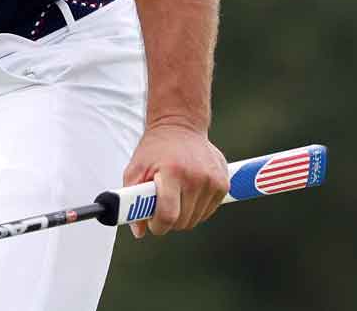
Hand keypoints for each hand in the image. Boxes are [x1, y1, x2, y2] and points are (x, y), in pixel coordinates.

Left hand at [121, 123, 226, 237]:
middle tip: (160, 207)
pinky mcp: (224, 183)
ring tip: (174, 196)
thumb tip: (139, 231)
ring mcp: (213, 181)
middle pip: (183, 221)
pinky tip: (188, 192)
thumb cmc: (155, 148)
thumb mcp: (136, 168)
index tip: (153, 223)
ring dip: (183, 215)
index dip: (158, 225)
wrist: (180, 125)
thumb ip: (132, 199)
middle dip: (169, 221)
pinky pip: (208, 211)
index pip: (168, 215)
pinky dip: (197, 208)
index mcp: (173, 172)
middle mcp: (196, 177)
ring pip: (196, 219)